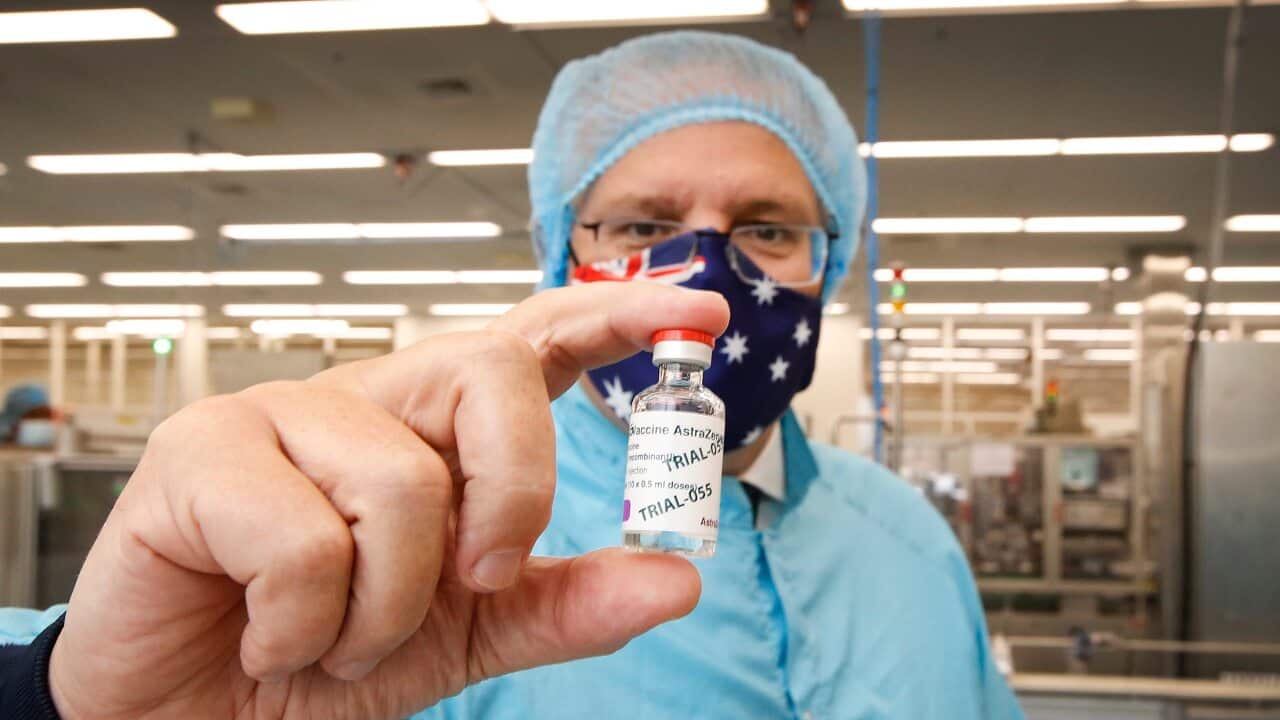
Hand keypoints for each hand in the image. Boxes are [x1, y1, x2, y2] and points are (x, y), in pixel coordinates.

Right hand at [48, 283, 728, 719]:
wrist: (190, 717)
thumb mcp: (464, 637)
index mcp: (433, 431)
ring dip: (384, 609)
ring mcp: (281, 413)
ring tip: (328, 638)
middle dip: (516, 488)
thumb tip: (679, 578)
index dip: (616, 316)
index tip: (702, 311)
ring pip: (404, 487)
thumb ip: (564, 604)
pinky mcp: (200, 449)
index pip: (533, 344)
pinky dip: (303, 628)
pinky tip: (261, 636)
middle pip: (492, 372)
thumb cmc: (322, 657)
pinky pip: (307, 543)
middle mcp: (366, 401)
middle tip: (481, 576)